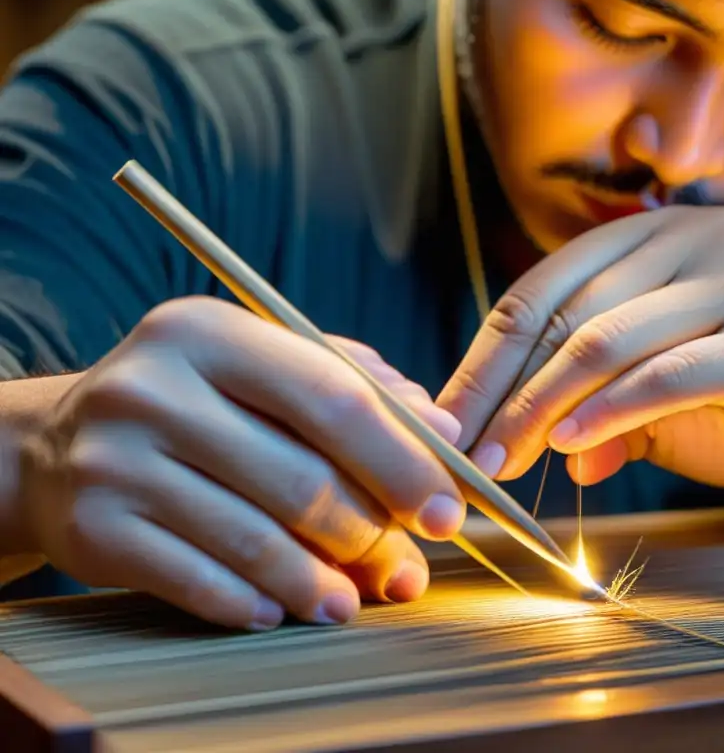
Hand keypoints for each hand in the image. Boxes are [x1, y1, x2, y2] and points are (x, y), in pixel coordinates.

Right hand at [17, 296, 464, 629]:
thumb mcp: (262, 365)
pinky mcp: (93, 530)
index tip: (447, 510)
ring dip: (319, 583)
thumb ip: (354, 384)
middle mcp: (155, 388)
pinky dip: (254, 603)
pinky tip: (280, 608)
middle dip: (369, 533)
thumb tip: (442, 432)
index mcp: (210, 332)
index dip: (404, 461)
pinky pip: (199, 582)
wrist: (58, 445)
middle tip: (403, 565)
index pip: (334, 399)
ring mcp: (117, 460)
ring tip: (348, 601)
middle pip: (301, 478)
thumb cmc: (192, 402)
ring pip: (256, 540)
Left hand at [439, 205, 723, 496]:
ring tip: (503, 459)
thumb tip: (535, 447)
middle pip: (567, 311)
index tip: (449, 416)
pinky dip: (610, 411)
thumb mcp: (666, 397)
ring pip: (607, 338)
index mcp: (667, 235)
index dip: (487, 354)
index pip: (547, 287)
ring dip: (541, 406)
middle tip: (464, 450)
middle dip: (503, 388)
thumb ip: (600, 403)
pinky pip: (668, 373)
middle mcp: (705, 238)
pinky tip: (572, 447)